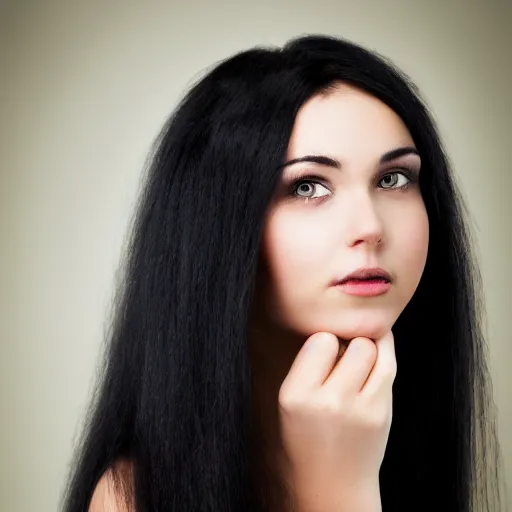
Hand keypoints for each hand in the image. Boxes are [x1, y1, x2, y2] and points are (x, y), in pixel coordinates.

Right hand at [278, 330, 395, 510]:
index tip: (322, 351)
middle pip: (352, 342)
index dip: (324, 341)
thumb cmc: (307, 437)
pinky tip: (376, 355)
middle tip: (343, 354)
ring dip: (367, 346)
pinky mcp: (382, 414)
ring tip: (359, 354)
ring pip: (373, 350)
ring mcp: (360, 409)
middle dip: (348, 342)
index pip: (320, 340)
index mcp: (295, 395)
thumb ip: (308, 366)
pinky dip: (383, 354)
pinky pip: (388, 366)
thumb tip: (337, 326)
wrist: (331, 484)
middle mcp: (328, 402)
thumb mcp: (290, 400)